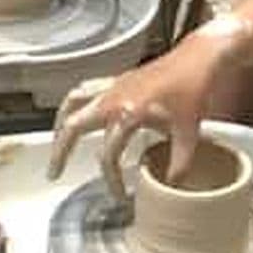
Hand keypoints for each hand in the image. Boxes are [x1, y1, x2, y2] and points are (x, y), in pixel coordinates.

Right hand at [48, 29, 235, 189]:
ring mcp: (113, 86)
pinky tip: (76, 114)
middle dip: (60, 151)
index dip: (112, 179)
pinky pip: (85, 89)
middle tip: (54, 172)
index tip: (120, 194)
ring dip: (61, 124)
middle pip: (73, 125)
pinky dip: (74, 103)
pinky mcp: (117, 79)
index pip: (108, 155)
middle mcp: (114, 98)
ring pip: (73, 103)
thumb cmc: (193, 88)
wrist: (198, 58)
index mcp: (129, 112)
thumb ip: (180, 161)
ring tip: (56, 144)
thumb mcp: (189, 130)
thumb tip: (172, 185)